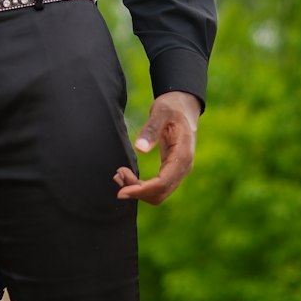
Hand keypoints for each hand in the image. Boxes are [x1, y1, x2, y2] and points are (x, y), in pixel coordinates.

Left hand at [113, 90, 200, 204]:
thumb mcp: (161, 112)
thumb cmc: (173, 107)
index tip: (122, 190)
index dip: (142, 190)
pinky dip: (142, 187)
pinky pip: (158, 187)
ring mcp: (179, 170)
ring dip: (138, 190)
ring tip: (119, 175)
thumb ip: (151, 129)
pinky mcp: (172, 170)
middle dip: (137, 191)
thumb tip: (140, 149)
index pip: (163, 183)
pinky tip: (127, 176)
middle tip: (117, 176)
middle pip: (160, 193)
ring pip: (159, 193)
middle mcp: (184, 167)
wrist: (184, 106)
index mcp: (183, 155)